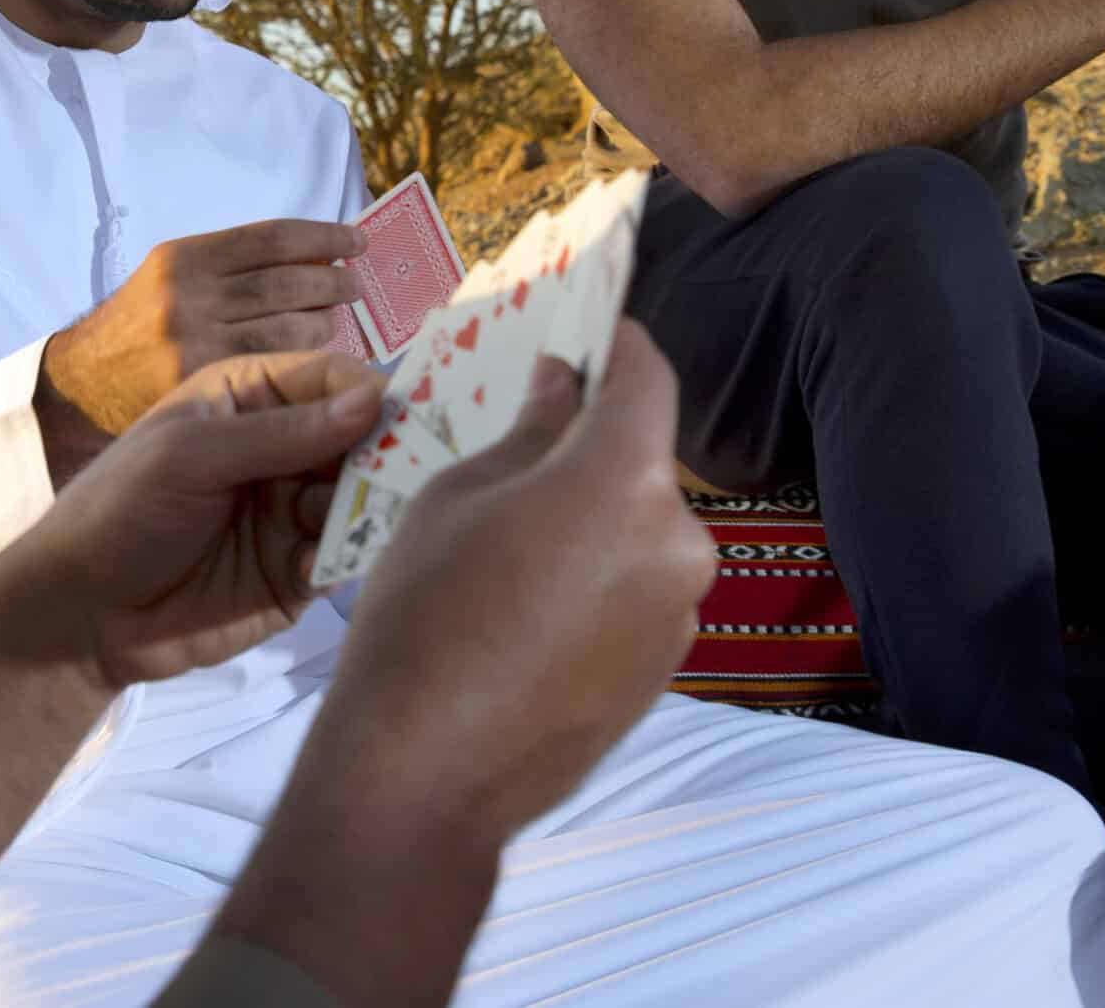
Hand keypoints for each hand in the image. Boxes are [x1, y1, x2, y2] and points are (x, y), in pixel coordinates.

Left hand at [18, 350, 383, 692]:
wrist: (82, 614)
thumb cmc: (121, 509)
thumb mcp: (190, 455)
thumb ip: (282, 432)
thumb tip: (373, 401)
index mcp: (250, 398)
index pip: (330, 378)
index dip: (370, 391)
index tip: (406, 414)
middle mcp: (282, 449)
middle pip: (361, 437)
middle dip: (386, 452)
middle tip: (410, 470)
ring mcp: (293, 511)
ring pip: (360, 497)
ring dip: (366, 506)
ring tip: (354, 520)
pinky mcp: (297, 572)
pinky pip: (342, 556)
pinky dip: (342, 557)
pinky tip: (314, 566)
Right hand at [35, 219, 363, 477]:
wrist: (84, 388)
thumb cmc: (142, 328)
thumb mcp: (174, 279)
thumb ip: (234, 267)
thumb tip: (318, 252)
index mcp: (184, 258)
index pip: (272, 237)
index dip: (324, 235)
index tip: (357, 240)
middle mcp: (188, 297)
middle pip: (288, 281)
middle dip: (333, 281)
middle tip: (354, 285)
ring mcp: (195, 346)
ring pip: (290, 328)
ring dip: (326, 322)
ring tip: (337, 319)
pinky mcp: (203, 389)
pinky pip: (276, 368)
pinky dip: (306, 358)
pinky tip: (317, 355)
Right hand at [311, 321, 710, 846]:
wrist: (426, 772)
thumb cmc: (425, 616)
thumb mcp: (457, 498)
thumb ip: (527, 434)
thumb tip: (561, 387)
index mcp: (625, 480)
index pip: (646, 379)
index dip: (620, 346)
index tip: (593, 331)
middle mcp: (677, 541)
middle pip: (643, 462)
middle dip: (590, 447)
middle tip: (523, 447)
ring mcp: (679, 612)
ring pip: (640, 531)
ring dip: (593, 519)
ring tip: (512, 545)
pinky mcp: (666, 669)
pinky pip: (638, 592)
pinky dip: (598, 580)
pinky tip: (529, 608)